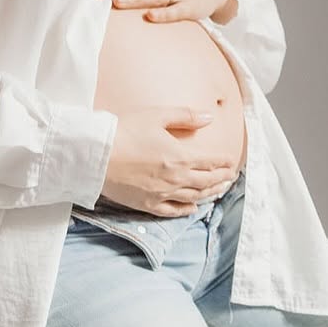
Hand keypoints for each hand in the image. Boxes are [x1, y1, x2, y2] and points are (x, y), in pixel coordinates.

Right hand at [103, 105, 239, 215]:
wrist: (95, 154)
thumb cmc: (124, 130)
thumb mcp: (156, 116)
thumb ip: (185, 116)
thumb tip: (209, 118)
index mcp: (180, 156)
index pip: (211, 162)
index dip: (224, 162)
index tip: (231, 161)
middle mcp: (175, 178)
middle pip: (206, 181)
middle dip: (221, 179)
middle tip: (230, 178)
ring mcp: (162, 193)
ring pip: (194, 197)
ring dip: (210, 194)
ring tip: (219, 191)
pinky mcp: (147, 204)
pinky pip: (173, 211)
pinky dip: (186, 210)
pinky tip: (193, 208)